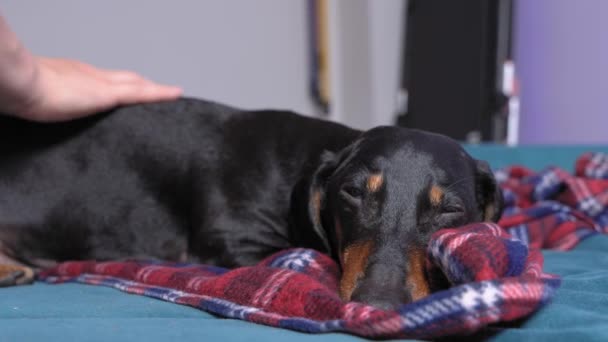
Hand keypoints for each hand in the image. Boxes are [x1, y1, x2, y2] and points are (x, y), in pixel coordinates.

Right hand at [10, 57, 181, 121]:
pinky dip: (161, 93)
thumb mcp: (42, 100)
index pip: (110, 80)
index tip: (135, 89)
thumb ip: (52, 104)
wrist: (20, 85)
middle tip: (160, 94)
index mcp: (77, 77)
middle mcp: (93, 77)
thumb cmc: (23, 96)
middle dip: (144, 86)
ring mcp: (102, 85)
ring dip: (155, 91)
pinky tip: (176, 94)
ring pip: (139, 85)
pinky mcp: (109, 94)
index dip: (125, 84)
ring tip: (172, 97)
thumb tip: (46, 113)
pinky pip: (142, 93)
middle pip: (128, 80)